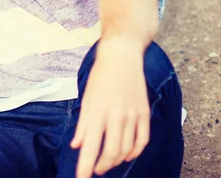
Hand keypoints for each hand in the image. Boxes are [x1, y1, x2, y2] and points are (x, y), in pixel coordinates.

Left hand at [71, 39, 149, 177]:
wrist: (121, 55)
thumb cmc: (100, 75)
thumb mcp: (86, 97)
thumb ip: (82, 124)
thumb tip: (77, 146)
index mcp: (97, 111)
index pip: (90, 148)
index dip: (85, 168)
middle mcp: (115, 115)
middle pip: (111, 153)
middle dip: (102, 166)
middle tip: (95, 169)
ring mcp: (131, 114)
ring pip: (126, 150)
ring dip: (117, 160)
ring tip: (108, 162)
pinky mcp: (144, 112)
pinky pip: (142, 140)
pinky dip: (135, 152)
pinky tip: (128, 154)